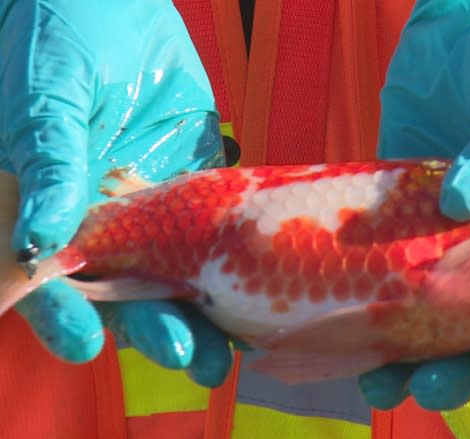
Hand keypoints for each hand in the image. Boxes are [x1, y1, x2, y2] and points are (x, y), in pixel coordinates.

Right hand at [0, 0, 230, 386]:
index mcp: (49, 208)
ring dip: (204, 313)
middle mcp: (104, 219)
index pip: (51, 279)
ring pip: (179, 274)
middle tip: (190, 357)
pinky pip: (222, 231)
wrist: (118, 1)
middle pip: (126, 292)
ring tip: (231, 350)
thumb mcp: (48, 99)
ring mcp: (157, 205)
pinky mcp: (201, 183)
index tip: (87, 344)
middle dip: (155, 329)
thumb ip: (50, 164)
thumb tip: (39, 244)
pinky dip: (240, 263)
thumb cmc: (60, 36)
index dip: (65, 315)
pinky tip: (264, 289)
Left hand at [362, 0, 469, 408]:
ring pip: (444, 328)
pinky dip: (374, 315)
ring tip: (380, 380)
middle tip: (428, 383)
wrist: (469, 34)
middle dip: (466, 373)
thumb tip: (465, 201)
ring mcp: (455, 245)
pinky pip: (393, 284)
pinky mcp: (406, 229)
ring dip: (415, 363)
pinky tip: (347, 335)